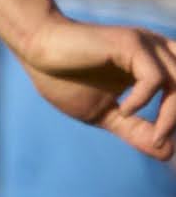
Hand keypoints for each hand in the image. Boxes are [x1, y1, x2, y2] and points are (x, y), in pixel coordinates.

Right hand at [8, 8, 175, 160]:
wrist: (35, 49)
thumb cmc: (64, 77)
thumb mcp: (104, 114)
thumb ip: (135, 130)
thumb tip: (168, 153)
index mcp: (155, 64)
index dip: (174, 118)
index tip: (160, 143)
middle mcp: (158, 50)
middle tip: (158, 140)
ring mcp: (146, 44)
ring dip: (170, 114)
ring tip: (153, 133)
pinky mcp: (131, 43)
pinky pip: (154, 78)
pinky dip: (144, 100)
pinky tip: (123, 110)